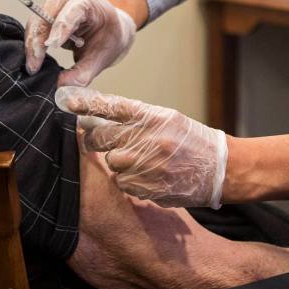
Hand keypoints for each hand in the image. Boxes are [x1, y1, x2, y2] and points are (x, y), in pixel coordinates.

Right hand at [24, 0, 136, 86]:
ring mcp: (56, 4)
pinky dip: (32, 43)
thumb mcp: (102, 58)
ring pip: (36, 19)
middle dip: (39, 37)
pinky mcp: (46, 14)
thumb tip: (61, 87)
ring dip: (32, 42)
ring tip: (33, 67)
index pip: (74, 8)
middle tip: (34, 65)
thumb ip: (83, 73)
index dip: (61, 25)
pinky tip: (33, 60)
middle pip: (48, 11)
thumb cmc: (109, 39)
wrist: (111, 29)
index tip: (52, 45)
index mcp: (91, 3)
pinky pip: (34, 26)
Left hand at [55, 85, 227, 208]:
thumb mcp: (168, 119)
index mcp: (153, 116)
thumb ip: (137, 118)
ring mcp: (149, 164)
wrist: (223, 168)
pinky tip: (147, 176)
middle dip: (94, 140)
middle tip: (97, 141)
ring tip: (138, 162)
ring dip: (118, 163)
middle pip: (101, 137)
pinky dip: (130, 181)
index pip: (111, 106)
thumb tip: (100, 117)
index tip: (65, 102)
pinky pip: (124, 184)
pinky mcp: (151, 187)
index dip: (85, 104)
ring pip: (111, 163)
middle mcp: (149, 138)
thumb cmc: (192, 141)